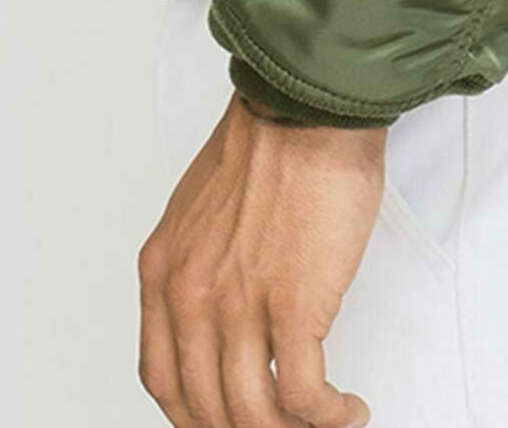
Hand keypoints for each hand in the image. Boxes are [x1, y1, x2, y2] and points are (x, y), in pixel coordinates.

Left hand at [137, 91, 383, 425]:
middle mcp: (190, 297)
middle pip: (207, 409)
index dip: (195, 417)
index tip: (222, 422)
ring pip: (255, 416)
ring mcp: (238, 307)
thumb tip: (219, 315)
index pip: (163, 380)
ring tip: (322, 422)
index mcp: (162, 272)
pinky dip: (328, 417)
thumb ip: (197, 267)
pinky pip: (304, 397)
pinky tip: (345, 410)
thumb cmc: (268, 146)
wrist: (305, 112)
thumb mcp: (199, 211)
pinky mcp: (292, 310)